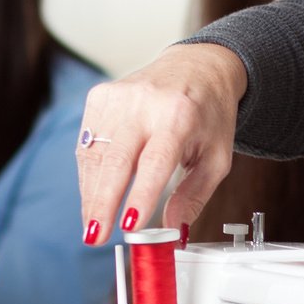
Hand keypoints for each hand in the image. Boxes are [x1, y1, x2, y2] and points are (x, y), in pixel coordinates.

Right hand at [75, 43, 247, 242]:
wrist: (197, 66)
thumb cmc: (209, 114)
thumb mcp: (217, 157)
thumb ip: (194, 196)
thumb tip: (172, 230)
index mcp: (179, 115)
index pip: (155, 162)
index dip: (140, 195)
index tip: (129, 226)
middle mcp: (145, 103)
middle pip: (115, 160)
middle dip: (102, 204)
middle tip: (94, 237)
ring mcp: (118, 97)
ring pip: (94, 155)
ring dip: (91, 194)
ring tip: (93, 226)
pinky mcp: (100, 96)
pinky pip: (87, 143)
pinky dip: (89, 173)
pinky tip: (95, 193)